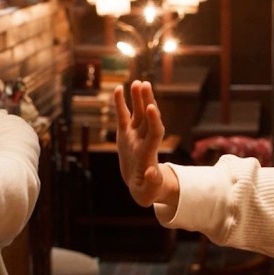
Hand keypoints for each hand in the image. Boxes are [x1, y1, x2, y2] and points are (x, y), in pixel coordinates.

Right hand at [114, 80, 174, 206]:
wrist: (142, 186)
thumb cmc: (147, 191)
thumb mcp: (148, 192)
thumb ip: (151, 183)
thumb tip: (153, 172)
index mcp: (148, 153)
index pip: (154, 133)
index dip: (154, 120)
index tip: (152, 107)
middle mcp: (143, 140)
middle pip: (147, 118)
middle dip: (147, 101)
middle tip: (145, 84)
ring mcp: (135, 136)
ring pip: (138, 113)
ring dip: (138, 98)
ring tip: (137, 82)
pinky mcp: (125, 135)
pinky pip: (123, 116)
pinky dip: (121, 104)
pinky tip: (118, 89)